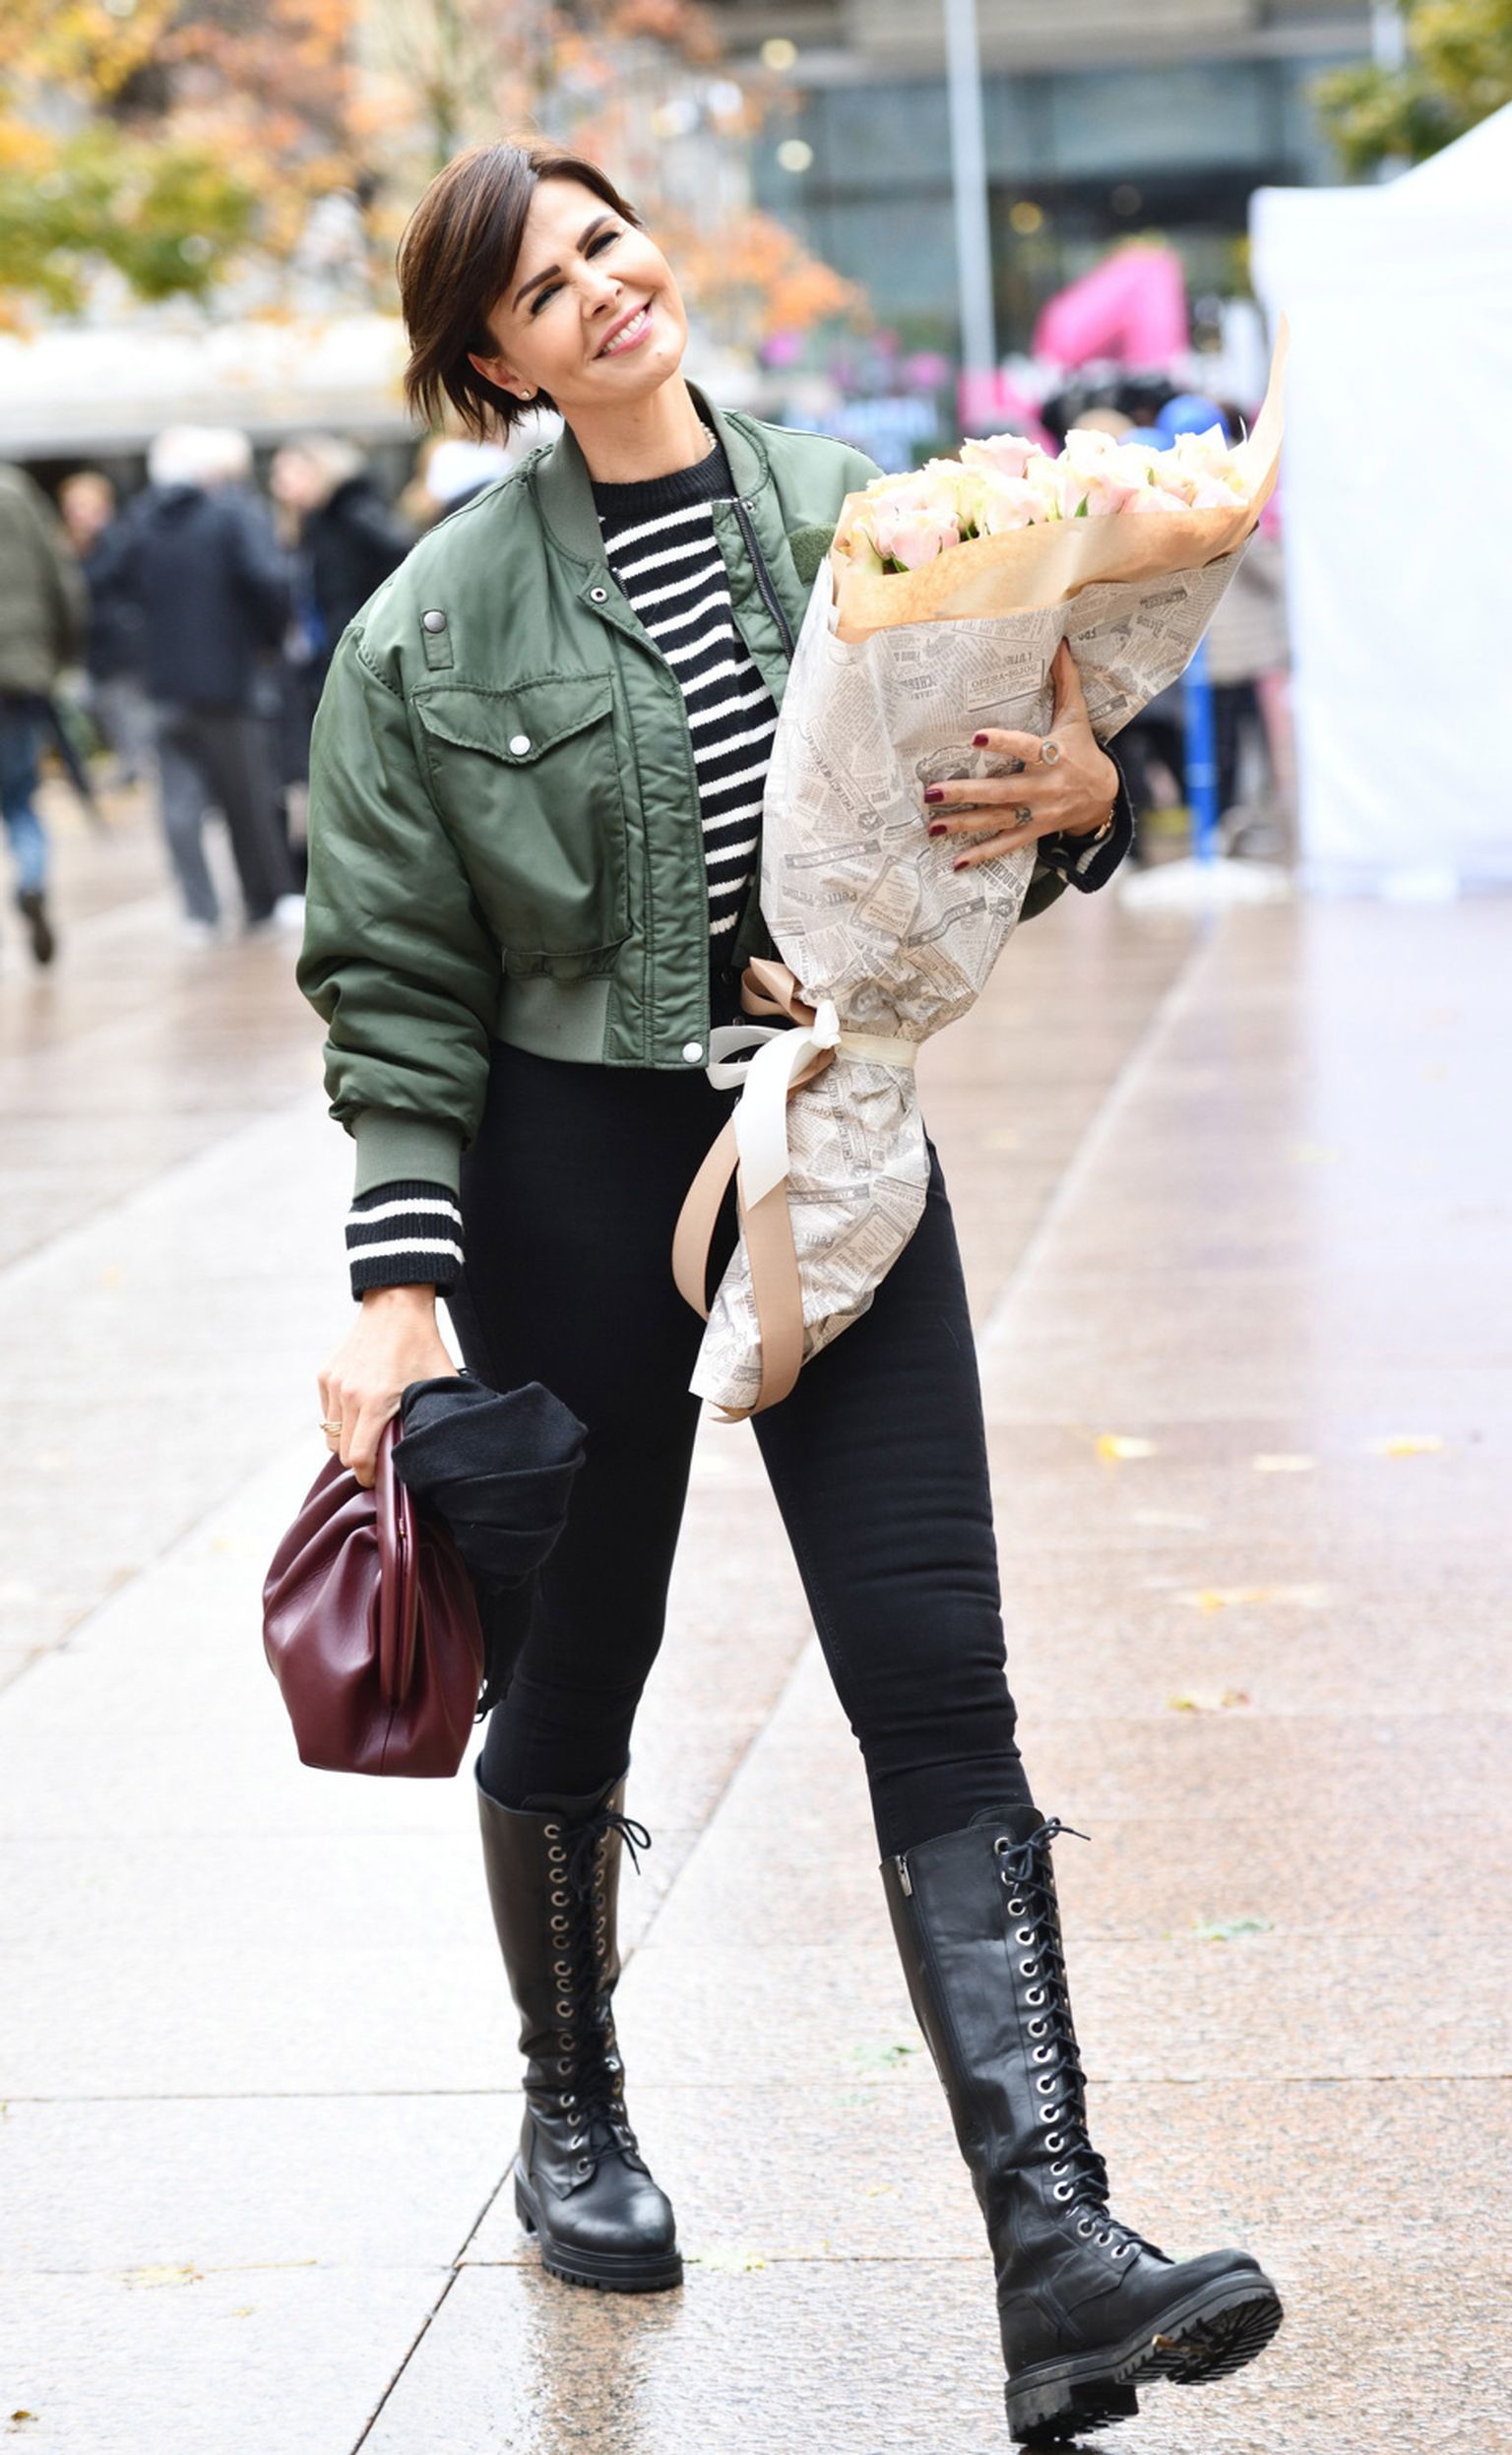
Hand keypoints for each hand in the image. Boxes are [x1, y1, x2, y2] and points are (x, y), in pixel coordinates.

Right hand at [317, 1285, 457, 1488]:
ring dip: (348, 1440)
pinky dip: (340, 1418)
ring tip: (370, 1433)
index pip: (358, 1459)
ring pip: (331, 1434)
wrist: (396, 1305)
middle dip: (359, 1461)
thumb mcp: (439, 1381)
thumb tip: (451, 1444)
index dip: (368, 1476)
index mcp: (374, 1401)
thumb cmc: (421, 1343)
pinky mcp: (325, 1375)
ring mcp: (334, 1384)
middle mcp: (348, 1395)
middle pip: (341, 1452)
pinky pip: (327, 1412)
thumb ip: (440, 1415)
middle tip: (378, 1458)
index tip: (378, 1479)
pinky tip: (361, 1408)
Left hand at [924, 640, 1118, 870]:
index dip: (1003, 743)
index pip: (1026, 748)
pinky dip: (984, 855)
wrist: (1104, 796)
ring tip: (933, 825)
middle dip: (966, 793)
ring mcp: (1039, 812)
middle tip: (932, 791)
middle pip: (1002, 790)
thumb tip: (1059, 641)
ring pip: (999, 820)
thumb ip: (1065, 680)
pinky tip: (957, 862)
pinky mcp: (1035, 830)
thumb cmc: (1083, 749)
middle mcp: (1045, 787)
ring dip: (965, 825)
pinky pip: (1008, 844)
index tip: (974, 738)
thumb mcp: (1076, 716)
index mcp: (1054, 755)